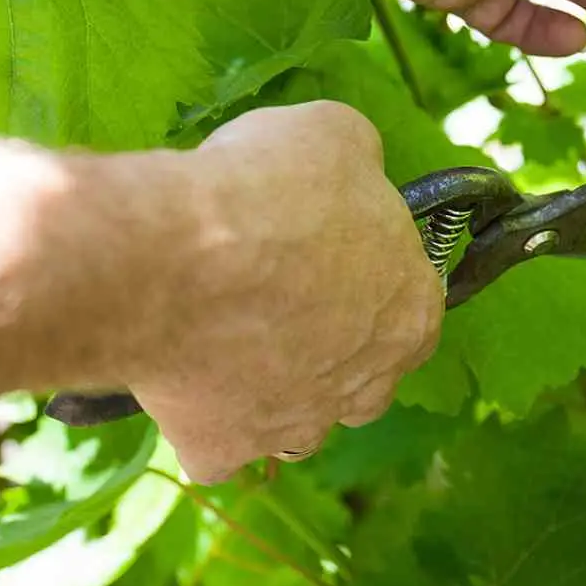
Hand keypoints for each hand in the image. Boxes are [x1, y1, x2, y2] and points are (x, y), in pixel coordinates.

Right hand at [112, 102, 442, 482]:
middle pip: (356, 370)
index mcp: (413, 315)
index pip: (404, 299)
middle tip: (270, 286)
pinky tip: (177, 367)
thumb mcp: (337, 136)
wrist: (173, 254)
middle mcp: (368, 387)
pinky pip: (216, 441)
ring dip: (270, 384)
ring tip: (221, 328)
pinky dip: (199, 413)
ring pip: (293, 417)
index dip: (362, 267)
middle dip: (324, 339)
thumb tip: (354, 172)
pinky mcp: (222, 449)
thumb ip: (360, 167)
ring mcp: (295, 427)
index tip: (319, 242)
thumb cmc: (269, 190)